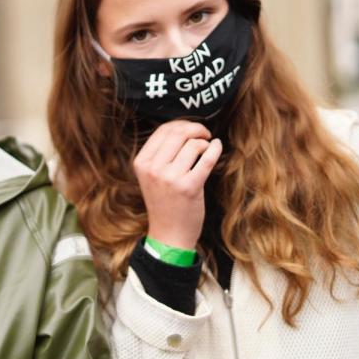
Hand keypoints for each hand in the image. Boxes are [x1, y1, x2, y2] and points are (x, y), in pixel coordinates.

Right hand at [133, 120, 222, 249]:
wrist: (169, 234)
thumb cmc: (164, 203)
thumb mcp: (151, 176)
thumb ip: (161, 153)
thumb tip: (183, 128)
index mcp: (141, 163)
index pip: (162, 131)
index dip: (182, 124)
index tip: (192, 130)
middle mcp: (153, 169)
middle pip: (178, 133)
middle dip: (196, 129)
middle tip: (204, 134)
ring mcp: (170, 178)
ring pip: (193, 145)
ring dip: (205, 143)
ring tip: (207, 149)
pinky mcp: (189, 187)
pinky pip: (206, 159)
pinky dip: (215, 149)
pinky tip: (217, 147)